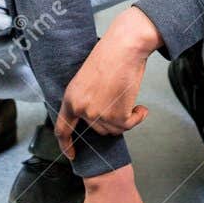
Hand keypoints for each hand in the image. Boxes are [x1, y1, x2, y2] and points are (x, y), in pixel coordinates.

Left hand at [55, 7, 160, 158]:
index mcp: (70, 98)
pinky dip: (138, 117)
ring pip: (114, 129)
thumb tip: (96, 120)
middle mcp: (81, 108)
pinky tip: (140, 107)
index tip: (72, 155)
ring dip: (125, 117)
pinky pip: (129, 126)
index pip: (63, 129)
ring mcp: (97, 114)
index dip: (66, 145)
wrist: (124, 46)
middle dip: (111, 119)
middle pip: (98, 130)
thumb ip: (87, 100)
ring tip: (128, 96)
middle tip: (118, 99)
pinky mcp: (115, 115)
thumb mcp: (88, 80)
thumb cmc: (110, 57)